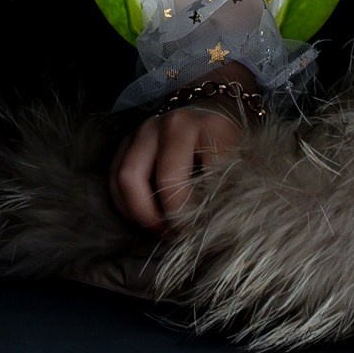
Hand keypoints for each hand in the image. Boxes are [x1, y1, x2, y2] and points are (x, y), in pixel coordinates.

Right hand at [111, 101, 248, 230]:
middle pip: (163, 180)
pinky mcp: (128, 138)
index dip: (195, 214)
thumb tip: (212, 229)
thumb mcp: (239, 168)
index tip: (200, 232)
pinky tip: (144, 216)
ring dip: (142, 213)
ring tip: (162, 229)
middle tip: (179, 235)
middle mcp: (176, 123)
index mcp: (211, 128)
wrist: (213, 118)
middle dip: (169, 217)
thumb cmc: (227, 150)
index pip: (201, 180)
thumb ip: (226, 193)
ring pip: (128, 177)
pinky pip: (114, 176)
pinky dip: (125, 203)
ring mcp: (148, 128)